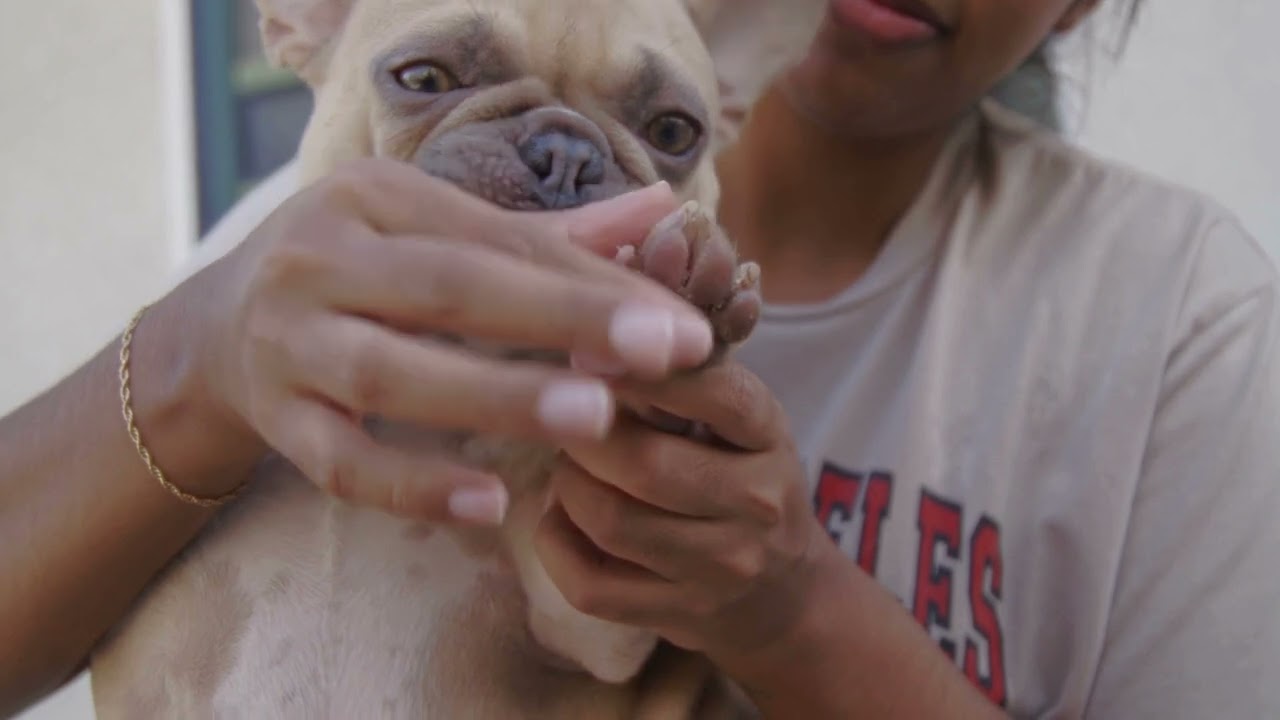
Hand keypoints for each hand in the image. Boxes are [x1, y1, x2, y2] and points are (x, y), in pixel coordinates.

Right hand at [191, 158, 716, 522]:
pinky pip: (342, 463)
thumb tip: (662, 211)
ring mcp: (287, 341)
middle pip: (450, 289)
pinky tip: (489, 508)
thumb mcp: (431, 232)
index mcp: (371, 196)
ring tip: (593, 421)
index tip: (681, 322)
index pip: (499, 239)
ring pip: (392, 374)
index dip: (593, 282)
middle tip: (661, 355)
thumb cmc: (356, 271)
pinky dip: (414, 486)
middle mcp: (318, 257)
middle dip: (562, 320)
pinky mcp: (273, 419)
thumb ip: (548, 235)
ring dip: (496, 398)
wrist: (217, 328)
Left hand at [534, 359, 826, 658]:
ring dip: (567, 485)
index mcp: (769, 437)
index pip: (719, 395)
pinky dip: (556, 542)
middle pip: (644, 464)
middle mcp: (756, 503)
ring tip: (568, 467)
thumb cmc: (740, 482)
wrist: (782, 595)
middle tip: (564, 418)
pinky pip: (589, 582)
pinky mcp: (680, 614)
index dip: (647, 372)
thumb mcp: (738, 425)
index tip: (596, 354)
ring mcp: (720, 568)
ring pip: (610, 521)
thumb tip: (592, 343)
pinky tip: (561, 519)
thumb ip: (682, 382)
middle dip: (584, 434)